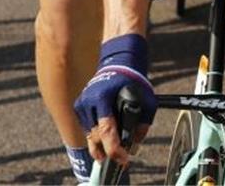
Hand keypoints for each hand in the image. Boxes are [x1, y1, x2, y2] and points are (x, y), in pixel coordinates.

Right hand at [74, 34, 156, 167]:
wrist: (118, 65)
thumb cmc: (134, 83)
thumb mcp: (146, 99)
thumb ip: (144, 121)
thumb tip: (135, 143)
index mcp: (104, 96)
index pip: (107, 130)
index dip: (114, 148)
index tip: (123, 159)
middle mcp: (88, 100)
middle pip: (96, 136)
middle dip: (108, 150)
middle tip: (120, 158)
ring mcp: (81, 103)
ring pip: (89, 134)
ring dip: (100, 144)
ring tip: (113, 150)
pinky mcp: (78, 106)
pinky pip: (86, 128)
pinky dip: (95, 135)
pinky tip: (105, 138)